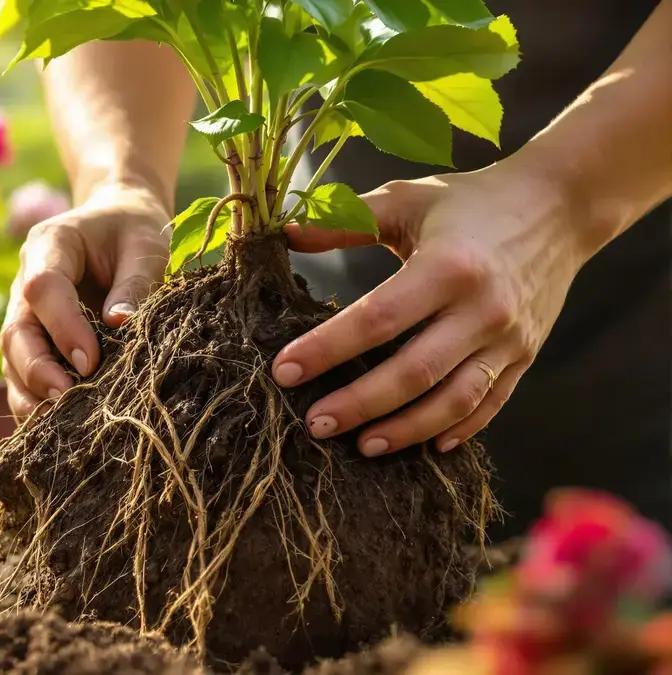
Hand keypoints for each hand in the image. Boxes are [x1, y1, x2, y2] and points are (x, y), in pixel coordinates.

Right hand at [1, 182, 170, 416]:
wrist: (118, 224)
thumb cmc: (134, 232)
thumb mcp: (146, 245)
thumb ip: (136, 280)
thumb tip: (120, 325)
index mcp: (49, 245)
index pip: (42, 288)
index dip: (62, 327)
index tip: (91, 361)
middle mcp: (25, 283)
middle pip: (15, 331)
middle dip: (37, 370)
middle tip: (66, 398)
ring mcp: (25, 314)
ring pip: (13, 359)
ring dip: (32, 394)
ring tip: (57, 426)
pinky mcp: (34, 340)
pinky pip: (23, 375)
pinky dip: (35, 402)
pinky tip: (55, 428)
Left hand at [275, 166, 591, 455]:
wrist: (560, 206)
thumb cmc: (469, 201)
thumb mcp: (407, 199)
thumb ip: (346, 219)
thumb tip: (284, 234)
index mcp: (448, 266)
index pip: (377, 319)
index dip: (327, 348)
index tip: (284, 371)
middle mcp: (482, 308)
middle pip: (414, 372)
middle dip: (359, 403)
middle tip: (314, 423)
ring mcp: (509, 338)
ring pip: (454, 400)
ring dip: (406, 430)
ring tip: (361, 446)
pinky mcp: (525, 356)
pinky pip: (490, 404)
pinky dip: (458, 430)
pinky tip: (425, 445)